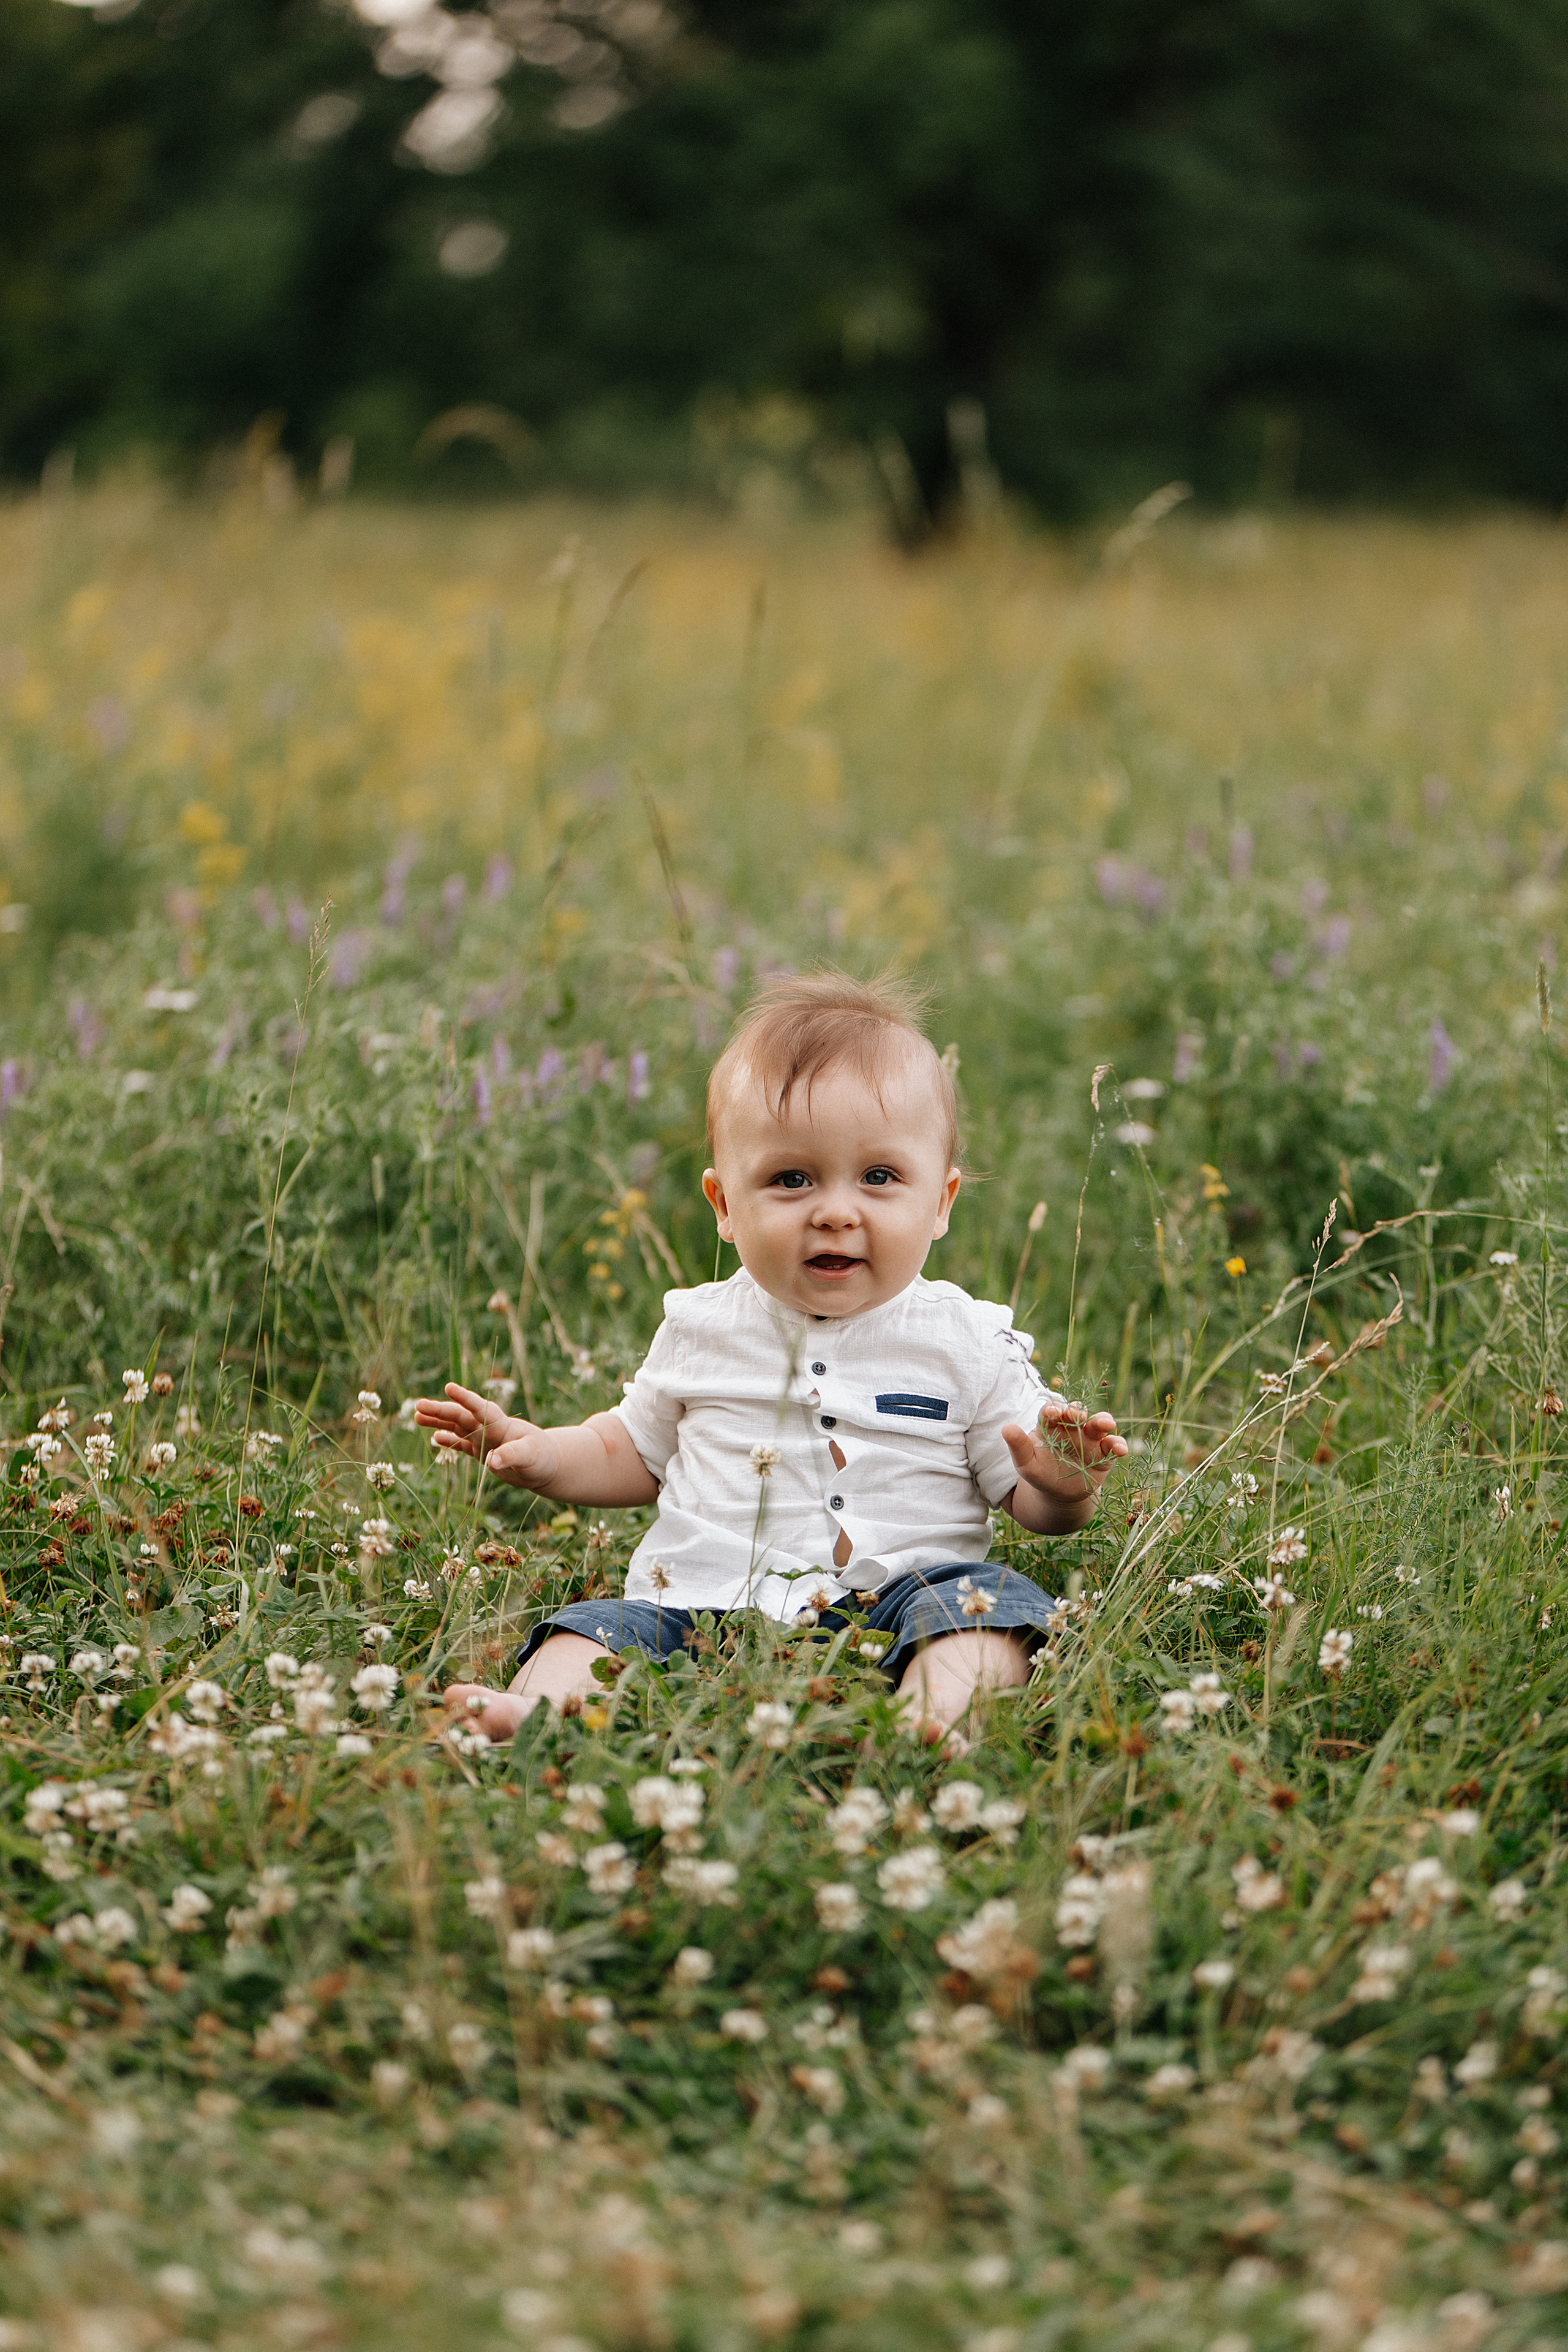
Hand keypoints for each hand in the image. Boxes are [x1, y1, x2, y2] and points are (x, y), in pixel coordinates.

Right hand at [413, 1383, 559, 1491]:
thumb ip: (513, 1455)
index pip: (480, 1408)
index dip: (465, 1397)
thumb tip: (493, 1461)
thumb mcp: (530, 1456)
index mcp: (501, 1424)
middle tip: (418, 1405)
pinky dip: (448, 1440)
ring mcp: (484, 1439)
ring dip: (438, 1421)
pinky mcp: (482, 1452)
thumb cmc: (542, 1457)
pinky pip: (461, 1445)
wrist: (546, 1466)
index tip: (449, 1387)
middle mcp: (489, 1428)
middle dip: (440, 1410)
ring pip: (456, 1427)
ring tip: (416, 1416)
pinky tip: (434, 1438)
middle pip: (461, 1416)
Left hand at [1002, 1399, 1127, 1505]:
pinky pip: (1113, 1446)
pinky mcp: (1104, 1454)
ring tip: (1106, 1423)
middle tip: (1077, 1414)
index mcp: (1051, 1426)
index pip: (1051, 1412)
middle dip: (1077, 1412)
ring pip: (1098, 1425)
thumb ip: (1018, 1446)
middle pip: (1077, 1414)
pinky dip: (1118, 1444)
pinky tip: (1121, 1448)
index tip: (1051, 1412)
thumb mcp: (1026, 1463)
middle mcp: (1072, 1428)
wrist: (1059, 1493)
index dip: (1052, 1410)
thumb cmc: (1040, 1472)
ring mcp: (1090, 1439)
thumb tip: (1006, 1428)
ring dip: (1103, 1421)